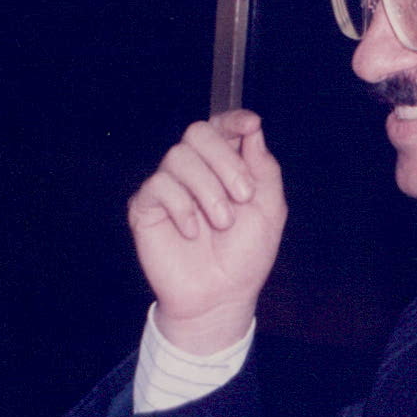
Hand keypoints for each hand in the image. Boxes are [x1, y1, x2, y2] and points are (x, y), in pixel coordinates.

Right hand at [126, 110, 286, 352]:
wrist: (221, 296)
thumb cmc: (245, 256)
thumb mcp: (269, 209)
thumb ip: (264, 168)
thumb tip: (253, 129)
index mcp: (224, 166)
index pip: (221, 126)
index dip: (232, 119)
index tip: (250, 125)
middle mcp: (195, 170)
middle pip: (198, 132)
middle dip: (225, 161)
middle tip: (243, 196)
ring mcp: (169, 186)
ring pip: (178, 157)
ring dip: (208, 190)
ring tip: (222, 222)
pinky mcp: (146, 207)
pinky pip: (158, 185)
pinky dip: (182, 206)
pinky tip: (193, 231)